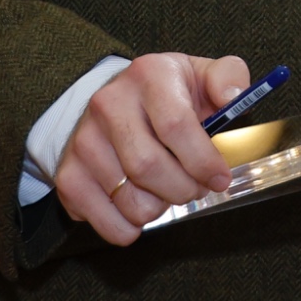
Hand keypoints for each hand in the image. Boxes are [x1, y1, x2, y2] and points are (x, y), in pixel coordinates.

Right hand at [52, 52, 248, 245]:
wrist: (114, 101)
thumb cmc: (168, 94)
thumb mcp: (202, 74)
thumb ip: (229, 78)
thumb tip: (232, 96)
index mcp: (148, 74)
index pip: (176, 125)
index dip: (203, 160)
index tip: (220, 178)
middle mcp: (109, 104)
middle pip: (149, 167)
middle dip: (184, 189)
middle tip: (196, 189)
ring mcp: (83, 141)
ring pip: (130, 199)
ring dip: (160, 208)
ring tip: (169, 193)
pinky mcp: (68, 175)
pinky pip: (105, 220)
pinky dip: (131, 227)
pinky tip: (142, 207)